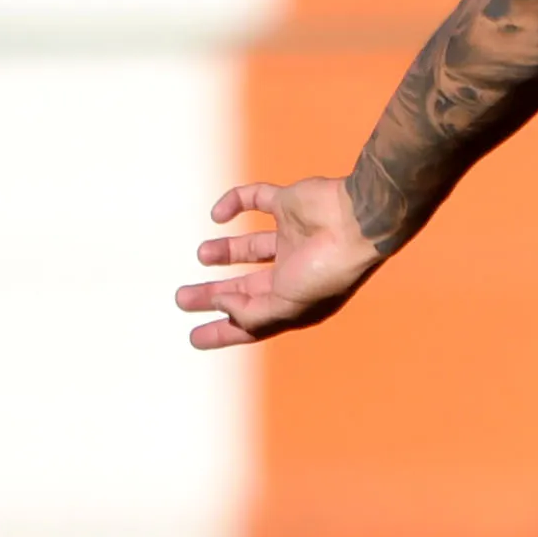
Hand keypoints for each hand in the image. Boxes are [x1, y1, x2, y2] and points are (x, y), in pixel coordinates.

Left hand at [178, 178, 382, 349]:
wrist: (355, 222)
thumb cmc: (328, 271)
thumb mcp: (286, 306)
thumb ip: (251, 312)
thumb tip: (221, 302)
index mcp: (299, 301)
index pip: (254, 321)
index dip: (224, 330)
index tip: (194, 337)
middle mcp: (296, 270)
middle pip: (247, 286)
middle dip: (214, 294)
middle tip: (182, 298)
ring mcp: (293, 236)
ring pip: (251, 246)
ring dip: (224, 252)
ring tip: (201, 255)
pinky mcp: (289, 204)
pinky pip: (255, 199)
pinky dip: (234, 203)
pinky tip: (217, 215)